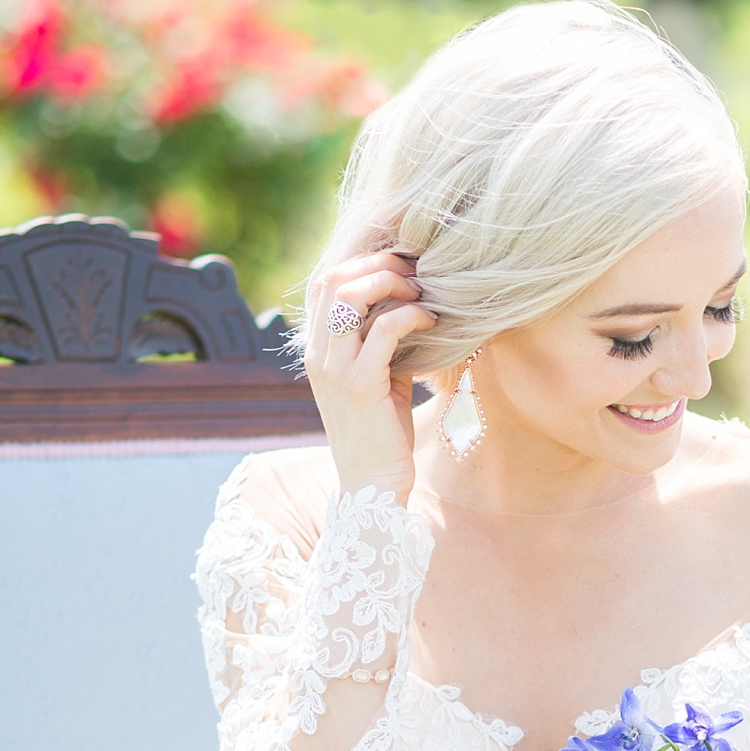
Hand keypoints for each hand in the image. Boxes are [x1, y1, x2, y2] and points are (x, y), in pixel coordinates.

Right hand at [305, 252, 439, 500]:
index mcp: (318, 350)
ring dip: (392, 284)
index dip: (365, 263)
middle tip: (417, 275)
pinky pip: (384, 329)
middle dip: (379, 265)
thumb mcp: (378, 379)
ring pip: (352, 296)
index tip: (403, 268)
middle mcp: (319, 354)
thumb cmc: (382, 434)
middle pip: (335, 279)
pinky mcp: (360, 385)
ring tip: (422, 295)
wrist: (373, 486)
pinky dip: (411, 316)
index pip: (327, 282)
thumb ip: (382, 344)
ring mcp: (335, 369)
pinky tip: (431, 323)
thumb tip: (411, 306)